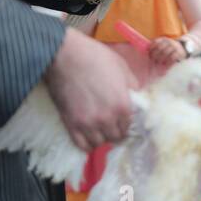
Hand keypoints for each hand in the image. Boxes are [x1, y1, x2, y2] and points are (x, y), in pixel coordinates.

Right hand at [45, 29, 137, 152]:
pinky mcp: (71, 124)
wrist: (65, 55)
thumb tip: (135, 95)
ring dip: (101, 138)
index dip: (125, 124)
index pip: (129, 127)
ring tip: (98, 129)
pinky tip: (88, 136)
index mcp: (123, 105)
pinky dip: (87, 144)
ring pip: (99, 143)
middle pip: (115, 138)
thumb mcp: (121, 66)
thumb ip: (131, 85)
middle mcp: (107, 119)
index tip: (121, 121)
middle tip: (110, 125)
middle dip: (115, 132)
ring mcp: (88, 124)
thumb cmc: (94, 56)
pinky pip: (82, 145)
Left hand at [149, 37, 186, 65]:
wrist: (185, 47)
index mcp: (164, 39)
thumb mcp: (165, 44)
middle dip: (154, 55)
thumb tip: (146, 52)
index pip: (155, 42)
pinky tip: (164, 67)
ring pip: (165, 53)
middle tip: (152, 61)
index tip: (148, 54)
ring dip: (160, 59)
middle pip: (159, 48)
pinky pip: (171, 58)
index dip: (151, 48)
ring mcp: (174, 47)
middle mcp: (169, 42)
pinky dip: (167, 63)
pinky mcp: (179, 53)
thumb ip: (157, 46)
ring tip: (158, 64)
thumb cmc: (171, 48)